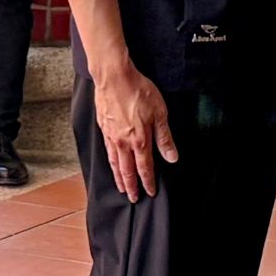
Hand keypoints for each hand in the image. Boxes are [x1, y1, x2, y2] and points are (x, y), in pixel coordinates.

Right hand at [90, 57, 176, 203]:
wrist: (114, 77)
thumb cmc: (138, 91)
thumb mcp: (160, 113)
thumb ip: (164, 138)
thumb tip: (171, 157)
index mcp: (139, 140)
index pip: (145, 168)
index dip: (148, 181)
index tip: (150, 192)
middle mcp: (123, 142)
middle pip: (127, 170)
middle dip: (131, 186)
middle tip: (132, 198)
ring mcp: (111, 136)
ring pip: (115, 163)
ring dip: (119, 178)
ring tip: (121, 187)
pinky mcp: (103, 128)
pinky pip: (107, 151)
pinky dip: (110, 162)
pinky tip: (112, 163)